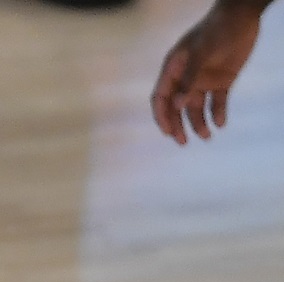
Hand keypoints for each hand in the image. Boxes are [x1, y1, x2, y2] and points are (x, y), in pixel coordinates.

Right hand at [151, 1, 263, 143]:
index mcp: (173, 71)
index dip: (162, 116)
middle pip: (177, 108)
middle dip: (179, 126)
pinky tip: (220, 123)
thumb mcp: (199, 54)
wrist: (241, 18)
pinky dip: (218, 113)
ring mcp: (203, 81)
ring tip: (207, 136)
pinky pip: (217, 102)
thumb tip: (177, 106)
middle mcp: (186, 79)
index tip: (168, 133)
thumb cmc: (214, 32)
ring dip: (199, 123)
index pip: (162, 99)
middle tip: (183, 142)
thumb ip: (188, 80)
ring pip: (196, 108)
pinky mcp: (222, 82)